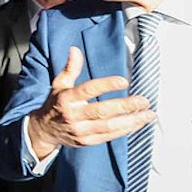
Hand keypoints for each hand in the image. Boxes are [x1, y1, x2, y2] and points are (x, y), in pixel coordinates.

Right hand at [27, 47, 155, 159]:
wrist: (43, 130)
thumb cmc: (55, 104)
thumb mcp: (59, 84)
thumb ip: (70, 68)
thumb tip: (75, 50)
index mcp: (66, 99)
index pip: (88, 90)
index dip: (106, 85)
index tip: (124, 81)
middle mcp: (73, 115)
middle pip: (102, 111)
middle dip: (125, 106)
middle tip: (143, 101)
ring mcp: (80, 130)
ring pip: (109, 126)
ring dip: (131, 120)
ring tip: (148, 114)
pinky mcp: (86, 141)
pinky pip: (109, 136)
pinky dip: (125, 130)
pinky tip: (138, 123)